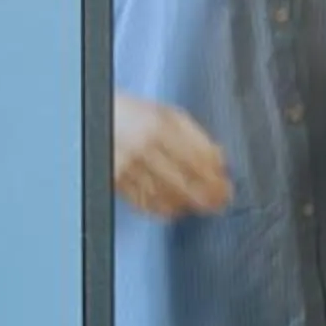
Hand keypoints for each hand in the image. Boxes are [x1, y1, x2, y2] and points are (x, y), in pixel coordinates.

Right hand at [113, 92, 229, 217]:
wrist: (99, 116)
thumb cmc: (137, 115)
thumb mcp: (169, 116)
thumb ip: (196, 137)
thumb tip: (219, 160)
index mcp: (161, 125)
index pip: (196, 158)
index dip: (214, 177)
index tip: (226, 186)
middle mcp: (144, 145)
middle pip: (182, 179)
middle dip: (205, 196)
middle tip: (219, 203)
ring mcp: (128, 164)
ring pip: (163, 194)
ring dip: (186, 204)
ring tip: (200, 207)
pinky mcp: (114, 179)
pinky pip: (141, 201)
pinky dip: (161, 209)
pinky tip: (174, 209)